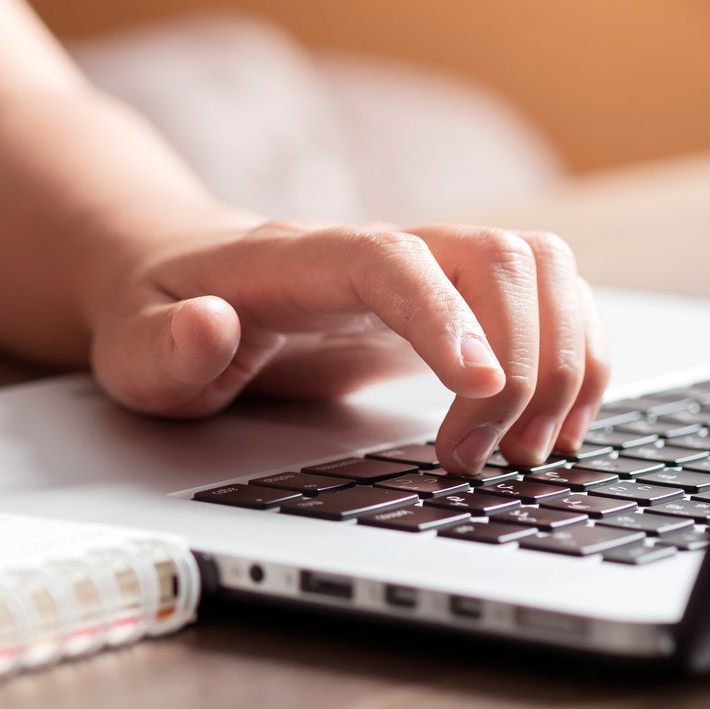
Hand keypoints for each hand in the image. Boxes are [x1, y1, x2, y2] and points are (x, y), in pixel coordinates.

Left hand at [89, 219, 608, 473]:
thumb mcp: (134, 348)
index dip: (445, 316)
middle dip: (519, 363)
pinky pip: (548, 300)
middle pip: (493, 257)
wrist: (181, 280)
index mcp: (300, 258)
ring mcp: (424, 270)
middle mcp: (378, 249)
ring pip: (538, 269)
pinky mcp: (451, 301)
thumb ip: (164, 347)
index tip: (479, 391)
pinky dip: (575, 357)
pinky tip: (555, 425)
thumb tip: (208, 327)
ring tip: (528, 450)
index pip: (391, 260)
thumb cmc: (162, 316)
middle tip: (480, 459)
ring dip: (562, 359)